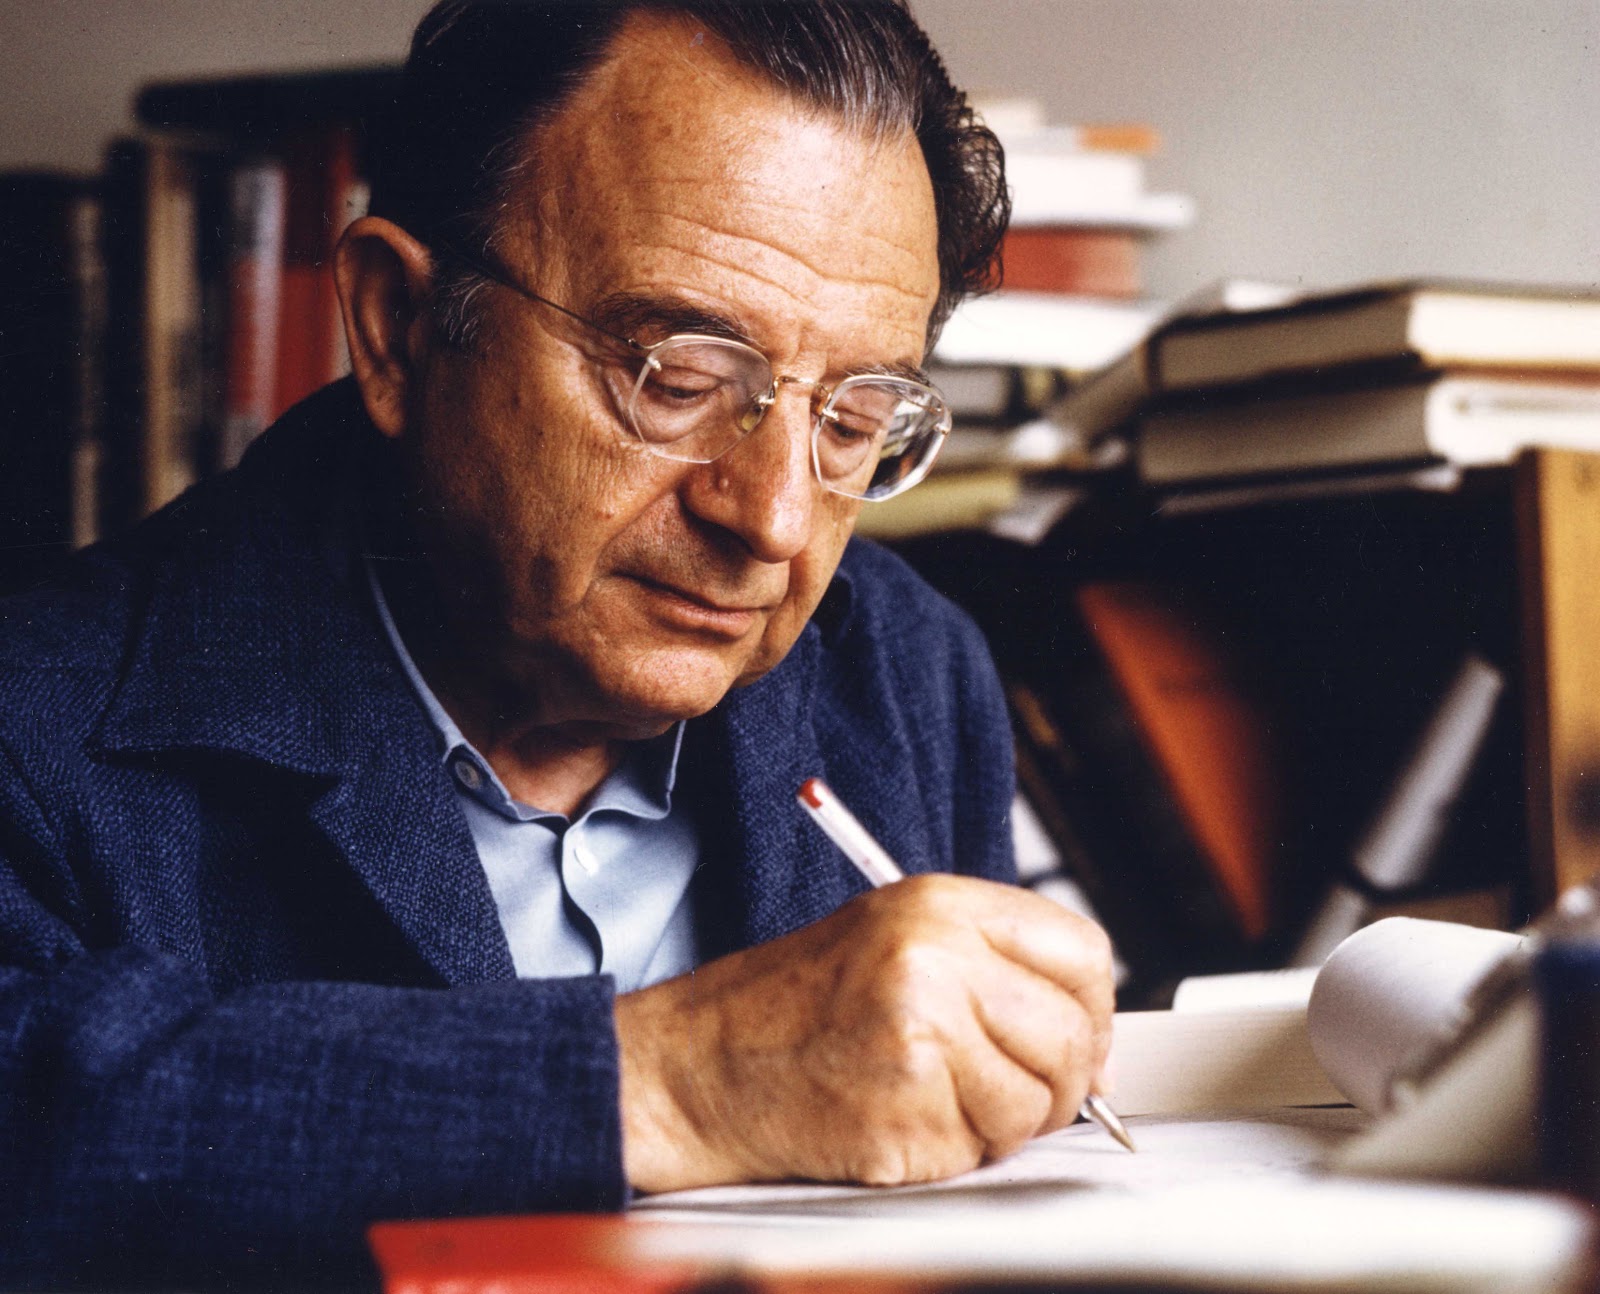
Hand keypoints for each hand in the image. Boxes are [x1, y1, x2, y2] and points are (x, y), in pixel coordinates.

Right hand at [615, 874, 1113, 1192]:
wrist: (703, 1063)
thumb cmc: (794, 1006)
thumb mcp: (897, 942)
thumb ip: (995, 972)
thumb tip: (1094, 1050)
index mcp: (939, 904)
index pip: (1082, 952)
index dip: (1090, 1008)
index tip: (1075, 1040)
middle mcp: (936, 957)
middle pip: (1072, 1034)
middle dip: (1060, 1081)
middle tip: (1015, 1091)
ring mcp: (922, 1032)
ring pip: (1036, 1104)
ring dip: (1002, 1124)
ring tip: (936, 1100)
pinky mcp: (906, 1108)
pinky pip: (983, 1150)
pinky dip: (955, 1153)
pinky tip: (901, 1120)